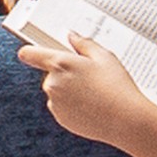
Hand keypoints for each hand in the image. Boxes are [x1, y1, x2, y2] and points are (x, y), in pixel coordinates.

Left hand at [18, 13, 156, 156]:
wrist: (126, 120)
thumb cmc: (116, 86)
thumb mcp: (104, 56)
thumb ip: (83, 43)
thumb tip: (71, 36)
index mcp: (60, 64)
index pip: (30, 54)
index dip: (31, 51)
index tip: (33, 52)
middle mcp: (52, 83)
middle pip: (50, 73)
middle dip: (65, 72)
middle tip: (88, 75)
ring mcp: (55, 103)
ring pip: (57, 91)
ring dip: (69, 90)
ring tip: (94, 92)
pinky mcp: (61, 118)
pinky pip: (63, 107)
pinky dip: (73, 105)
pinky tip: (92, 105)